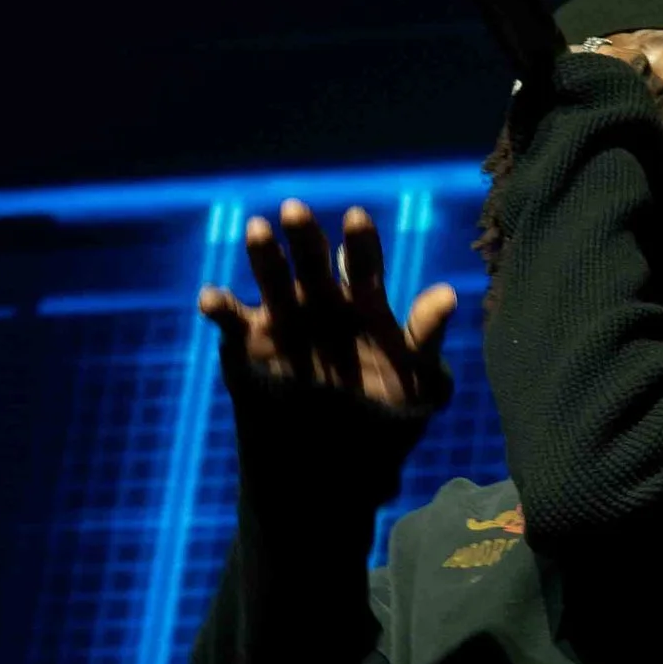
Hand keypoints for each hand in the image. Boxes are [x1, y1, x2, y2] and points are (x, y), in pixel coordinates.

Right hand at [197, 200, 456, 414]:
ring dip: (263, 254)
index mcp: (363, 300)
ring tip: (257, 230)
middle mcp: (321, 298)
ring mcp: (283, 316)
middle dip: (305, 236)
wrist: (336, 453)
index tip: (356, 218)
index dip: (361, 242)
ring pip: (270, 276)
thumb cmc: (387, 408)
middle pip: (312, 260)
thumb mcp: (418, 378)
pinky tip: (212, 300)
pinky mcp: (247, 340)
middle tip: (296, 210)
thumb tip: (449, 293)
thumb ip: (426, 334)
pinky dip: (219, 306)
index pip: (364, 264)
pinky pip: (230, 318)